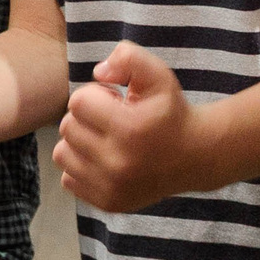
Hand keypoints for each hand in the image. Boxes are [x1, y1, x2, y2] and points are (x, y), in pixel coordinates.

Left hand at [52, 43, 202, 212]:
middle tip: (111, 119)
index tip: (114, 100)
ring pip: (62, 154)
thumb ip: (128, 56)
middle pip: (67, 128)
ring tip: (104, 138)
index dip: (93, 95)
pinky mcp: (109, 203)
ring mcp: (113, 188)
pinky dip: (81, 167)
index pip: (77, 103)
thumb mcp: (158, 74)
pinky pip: (69, 179)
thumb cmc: (171, 111)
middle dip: (85, 117)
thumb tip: (98, 73)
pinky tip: (103, 158)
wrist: (196, 156)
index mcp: (129, 129)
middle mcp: (119, 163)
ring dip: (78, 142)